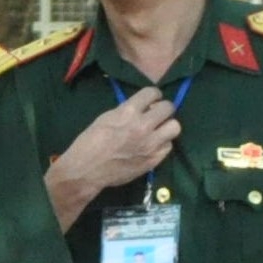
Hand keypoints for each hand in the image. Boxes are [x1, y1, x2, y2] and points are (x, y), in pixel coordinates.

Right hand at [51, 88, 181, 201]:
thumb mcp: (106, 117)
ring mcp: (151, 144)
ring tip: (158, 131)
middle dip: (163, 109)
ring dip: (166, 127)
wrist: (87, 170)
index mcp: (129, 112)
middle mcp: (143, 125)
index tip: (151, 100)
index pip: (153, 92)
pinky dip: (162, 144)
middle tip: (156, 115)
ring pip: (175, 127)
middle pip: (168, 108)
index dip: (153, 95)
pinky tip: (152, 146)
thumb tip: (142, 109)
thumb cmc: (90, 142)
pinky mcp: (154, 159)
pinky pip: (168, 146)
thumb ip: (126, 111)